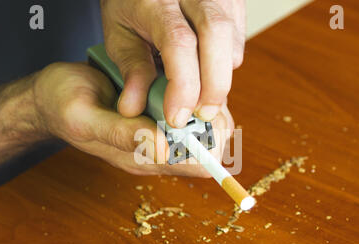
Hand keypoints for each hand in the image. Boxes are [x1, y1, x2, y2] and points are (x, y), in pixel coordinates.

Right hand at [33, 62, 233, 176]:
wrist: (50, 99)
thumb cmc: (63, 107)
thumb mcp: (86, 119)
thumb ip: (122, 135)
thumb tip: (164, 148)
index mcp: (142, 159)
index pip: (198, 166)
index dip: (210, 142)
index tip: (197, 113)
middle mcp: (157, 151)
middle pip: (210, 147)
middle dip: (211, 119)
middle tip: (190, 93)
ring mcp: (159, 133)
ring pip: (205, 127)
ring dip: (201, 103)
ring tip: (178, 83)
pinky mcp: (156, 117)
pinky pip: (189, 109)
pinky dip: (190, 94)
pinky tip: (172, 79)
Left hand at [100, 0, 244, 127]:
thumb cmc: (132, 7)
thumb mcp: (120, 36)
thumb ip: (131, 70)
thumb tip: (133, 108)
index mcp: (157, 1)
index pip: (178, 43)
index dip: (183, 86)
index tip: (177, 117)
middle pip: (216, 35)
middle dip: (214, 85)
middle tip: (203, 115)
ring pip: (231, 40)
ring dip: (220, 77)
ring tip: (201, 93)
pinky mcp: (232, 3)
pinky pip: (238, 41)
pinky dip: (226, 65)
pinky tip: (208, 70)